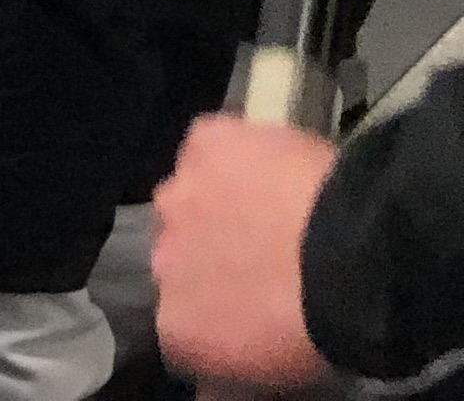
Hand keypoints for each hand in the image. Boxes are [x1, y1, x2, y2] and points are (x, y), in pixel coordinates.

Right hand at [148, 114, 336, 387]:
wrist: (357, 259)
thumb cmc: (326, 326)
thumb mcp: (277, 373)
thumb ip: (233, 362)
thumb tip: (223, 373)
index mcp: (176, 327)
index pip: (183, 320)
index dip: (219, 311)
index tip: (253, 309)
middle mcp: (160, 260)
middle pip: (179, 254)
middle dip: (213, 253)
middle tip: (268, 257)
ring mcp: (177, 196)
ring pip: (191, 197)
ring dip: (219, 203)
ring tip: (275, 211)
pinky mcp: (203, 143)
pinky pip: (210, 145)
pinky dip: (236, 154)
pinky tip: (271, 166)